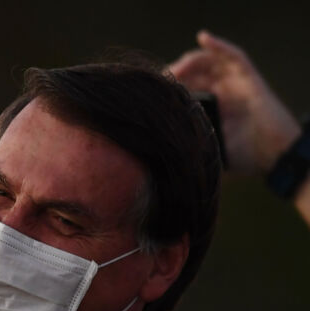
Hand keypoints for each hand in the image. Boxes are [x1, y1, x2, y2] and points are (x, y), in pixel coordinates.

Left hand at [169, 30, 300, 174]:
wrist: (275, 156)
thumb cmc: (245, 157)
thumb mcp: (208, 150)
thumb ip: (190, 145)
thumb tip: (159, 151)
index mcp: (211, 108)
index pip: (185, 90)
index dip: (169, 88)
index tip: (151, 93)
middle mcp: (222, 92)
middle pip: (193, 74)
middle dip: (174, 75)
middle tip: (157, 82)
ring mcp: (235, 83)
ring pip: (208, 63)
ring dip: (189, 61)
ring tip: (173, 70)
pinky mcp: (249, 78)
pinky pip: (234, 56)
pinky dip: (219, 46)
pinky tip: (204, 38)